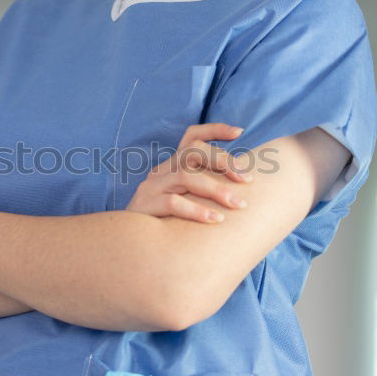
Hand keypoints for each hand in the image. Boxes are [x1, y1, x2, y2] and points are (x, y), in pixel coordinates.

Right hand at [126, 122, 253, 223]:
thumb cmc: (166, 224)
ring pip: (186, 175)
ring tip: (238, 204)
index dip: (214, 130)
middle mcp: (161, 171)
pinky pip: (173, 202)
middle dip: (223, 161)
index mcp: (172, 166)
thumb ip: (205, 192)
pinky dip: (196, 210)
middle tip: (247, 180)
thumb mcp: (186, 201)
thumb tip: (241, 192)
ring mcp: (151, 186)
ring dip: (216, 189)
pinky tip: (215, 220)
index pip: (191, 137)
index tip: (239, 132)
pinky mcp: (145, 205)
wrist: (129, 245)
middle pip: (192, 151)